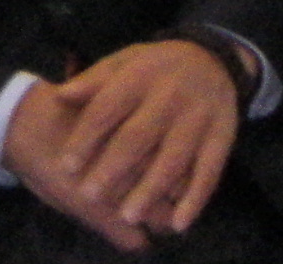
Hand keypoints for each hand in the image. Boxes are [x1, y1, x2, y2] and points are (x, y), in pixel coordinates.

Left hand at [48, 39, 240, 236]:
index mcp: (139, 76)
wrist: (212, 59)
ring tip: (128, 216)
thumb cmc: (155, 66)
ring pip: (172, 159)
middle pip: (137, 137)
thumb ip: (94, 81)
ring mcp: (198, 118)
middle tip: (90, 195)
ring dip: (150, 190)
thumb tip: (59, 95)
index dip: (85, 138)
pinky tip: (179, 223)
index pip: (106, 109)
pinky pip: (209, 172)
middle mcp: (169, 97)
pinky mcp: (222, 137)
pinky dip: (195, 199)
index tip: (66, 165)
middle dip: (112, 168)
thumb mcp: (124, 60)